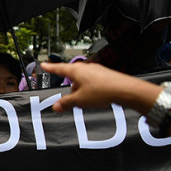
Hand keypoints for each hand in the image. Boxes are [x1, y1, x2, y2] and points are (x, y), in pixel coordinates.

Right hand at [40, 61, 155, 114]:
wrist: (125, 90)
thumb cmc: (103, 91)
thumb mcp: (79, 100)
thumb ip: (66, 103)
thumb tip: (56, 106)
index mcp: (75, 71)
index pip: (59, 68)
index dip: (50, 68)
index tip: (44, 65)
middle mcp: (85, 68)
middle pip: (72, 76)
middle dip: (70, 87)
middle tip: (69, 98)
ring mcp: (96, 70)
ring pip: (83, 80)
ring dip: (81, 90)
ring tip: (85, 101)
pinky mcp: (105, 75)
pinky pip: (93, 82)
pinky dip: (91, 89)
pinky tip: (96, 97)